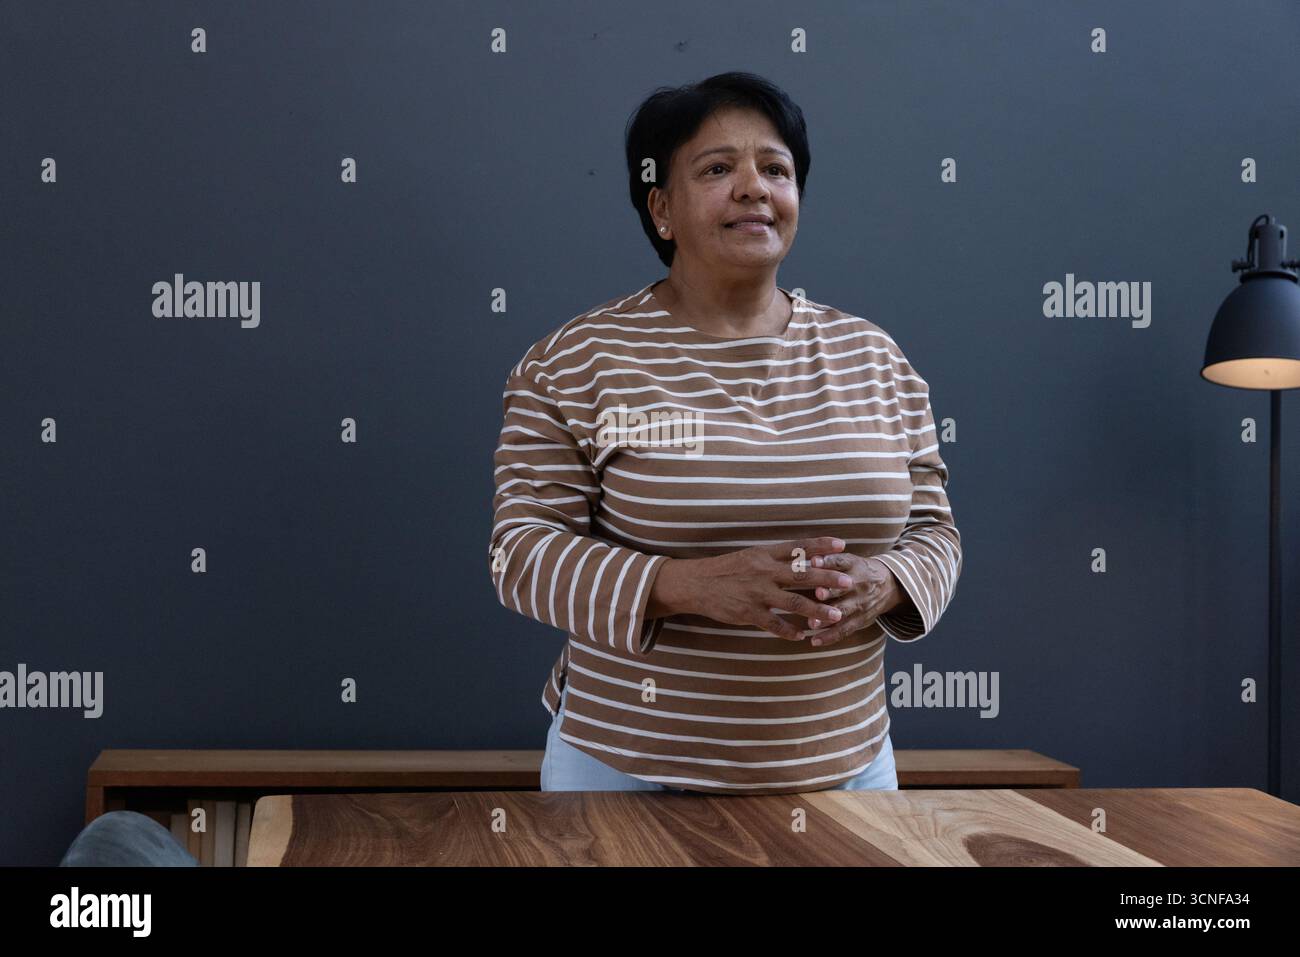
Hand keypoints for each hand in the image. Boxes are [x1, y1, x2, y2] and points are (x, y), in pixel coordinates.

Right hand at [652, 537, 856, 642]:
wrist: (695, 583)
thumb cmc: (724, 569)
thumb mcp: (749, 556)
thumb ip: (774, 558)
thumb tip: (800, 559)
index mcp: (764, 554)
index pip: (797, 547)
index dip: (820, 545)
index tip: (842, 543)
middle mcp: (763, 572)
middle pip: (801, 574)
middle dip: (827, 578)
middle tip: (849, 581)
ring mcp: (757, 593)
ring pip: (793, 602)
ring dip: (817, 610)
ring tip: (836, 615)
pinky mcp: (748, 613)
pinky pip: (774, 624)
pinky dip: (789, 631)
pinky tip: (803, 637)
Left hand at [801, 554, 906, 646]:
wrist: (889, 585)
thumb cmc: (858, 570)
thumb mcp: (850, 560)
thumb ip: (829, 559)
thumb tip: (807, 554)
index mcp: (854, 566)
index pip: (841, 562)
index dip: (828, 561)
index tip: (814, 561)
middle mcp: (858, 584)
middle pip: (843, 588)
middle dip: (830, 591)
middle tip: (817, 593)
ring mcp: (859, 603)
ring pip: (843, 611)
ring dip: (828, 618)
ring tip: (812, 623)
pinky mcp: (860, 619)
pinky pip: (844, 630)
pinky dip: (830, 636)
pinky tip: (815, 641)